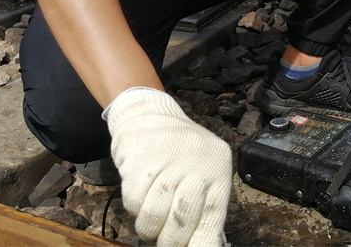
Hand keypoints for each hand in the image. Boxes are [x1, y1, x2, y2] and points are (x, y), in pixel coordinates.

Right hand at [106, 88, 231, 246]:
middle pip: (183, 220)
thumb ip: (206, 207)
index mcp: (217, 169)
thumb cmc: (179, 153)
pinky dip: (133, 207)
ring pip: (154, 216)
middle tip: (165, 241)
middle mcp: (197, 164)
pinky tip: (140, 195)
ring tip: (150, 220)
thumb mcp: (203, 173)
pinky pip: (133, 202)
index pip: (213, 217)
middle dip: (171, 241)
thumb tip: (207, 245)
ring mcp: (169, 161)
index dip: (201, 243)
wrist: (149, 116)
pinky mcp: (141, 160)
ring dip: (148, 227)